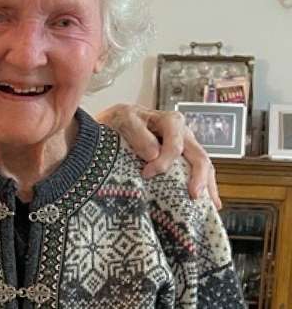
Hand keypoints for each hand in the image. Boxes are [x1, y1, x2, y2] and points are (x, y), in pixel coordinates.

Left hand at [96, 103, 220, 208]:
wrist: (115, 122)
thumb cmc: (122, 120)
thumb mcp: (124, 119)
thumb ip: (138, 134)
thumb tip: (154, 154)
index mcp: (171, 121)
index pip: (175, 145)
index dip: (163, 161)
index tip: (147, 174)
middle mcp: (183, 134)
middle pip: (199, 156)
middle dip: (199, 177)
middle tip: (193, 195)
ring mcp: (186, 147)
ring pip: (204, 166)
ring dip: (207, 186)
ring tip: (210, 206)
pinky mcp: (183, 159)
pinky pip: (197, 173)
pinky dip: (205, 187)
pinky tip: (210, 204)